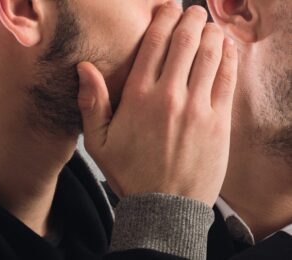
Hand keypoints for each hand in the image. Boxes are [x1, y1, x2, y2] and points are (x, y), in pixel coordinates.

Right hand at [77, 2, 237, 205]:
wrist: (164, 206)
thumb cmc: (130, 172)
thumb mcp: (98, 142)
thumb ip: (91, 102)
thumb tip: (84, 67)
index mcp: (139, 97)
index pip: (155, 44)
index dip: (163, 19)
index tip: (167, 9)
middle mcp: (169, 96)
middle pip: (185, 42)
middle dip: (190, 19)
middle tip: (192, 12)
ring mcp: (197, 108)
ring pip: (209, 55)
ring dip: (211, 33)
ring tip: (209, 25)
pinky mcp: (219, 121)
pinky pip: (227, 79)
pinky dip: (228, 57)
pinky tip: (226, 48)